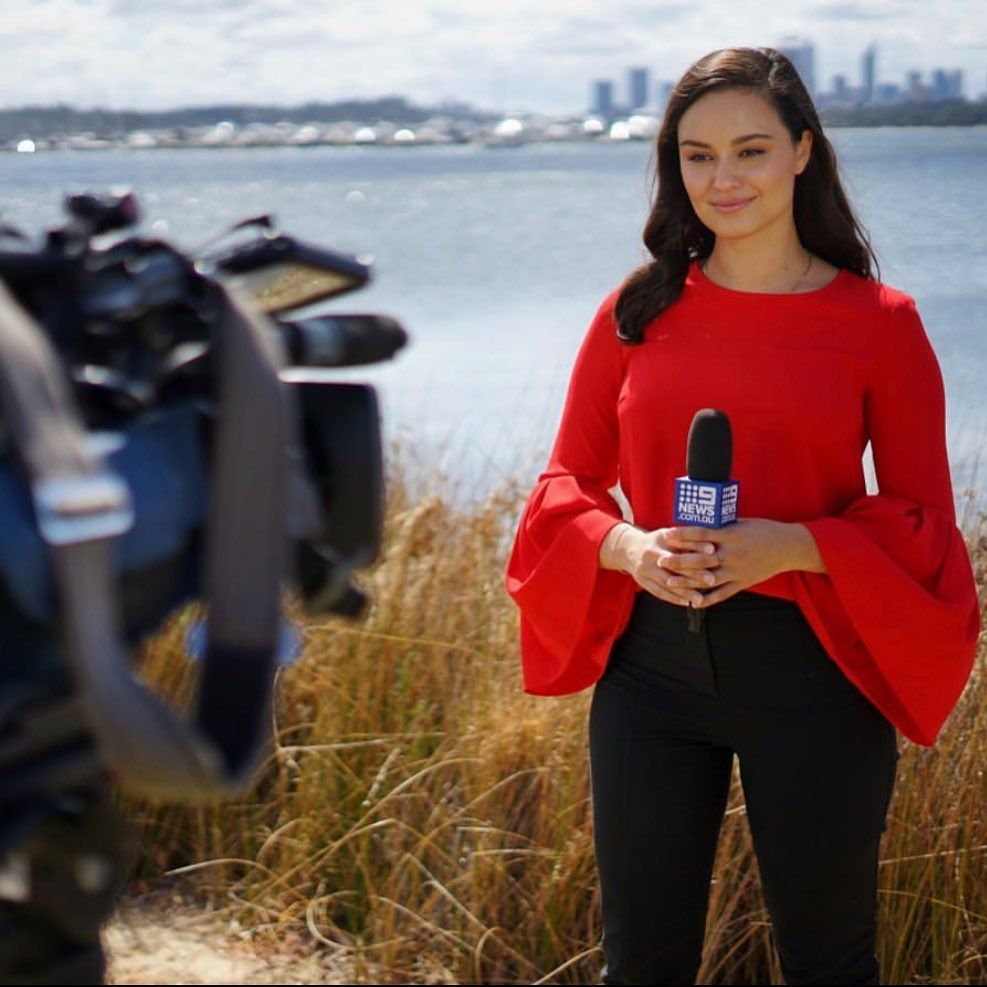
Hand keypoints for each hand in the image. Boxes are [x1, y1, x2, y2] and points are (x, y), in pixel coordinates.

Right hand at [617, 525, 720, 607]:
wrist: (629, 549)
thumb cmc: (658, 542)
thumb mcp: (669, 536)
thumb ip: (687, 540)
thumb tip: (712, 547)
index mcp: (659, 538)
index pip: (680, 542)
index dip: (696, 546)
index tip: (712, 551)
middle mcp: (650, 553)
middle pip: (674, 565)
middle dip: (693, 573)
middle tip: (711, 579)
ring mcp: (644, 568)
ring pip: (666, 582)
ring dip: (684, 591)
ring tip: (700, 599)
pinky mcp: (641, 581)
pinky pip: (658, 592)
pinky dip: (673, 598)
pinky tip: (686, 602)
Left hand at [662, 518, 797, 605]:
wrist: (788, 547)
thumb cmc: (763, 531)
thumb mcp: (741, 524)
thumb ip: (720, 528)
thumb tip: (698, 525)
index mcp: (731, 536)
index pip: (702, 535)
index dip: (683, 535)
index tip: (667, 534)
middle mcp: (733, 554)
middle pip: (700, 559)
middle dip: (679, 560)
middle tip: (660, 561)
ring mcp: (738, 570)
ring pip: (708, 578)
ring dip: (687, 582)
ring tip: (669, 582)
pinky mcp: (743, 583)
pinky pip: (723, 593)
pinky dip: (707, 599)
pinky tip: (693, 602)